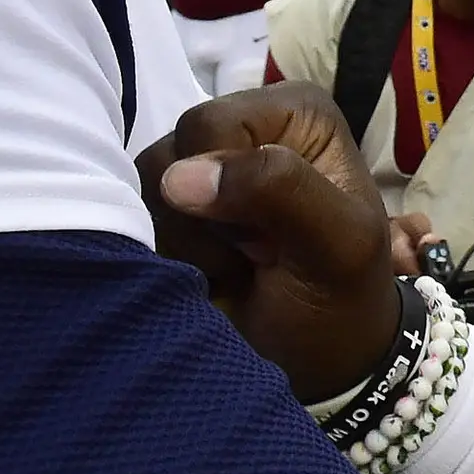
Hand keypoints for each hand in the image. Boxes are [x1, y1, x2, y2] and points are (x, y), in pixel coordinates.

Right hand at [147, 84, 402, 398]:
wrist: (320, 361)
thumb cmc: (339, 299)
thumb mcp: (337, 245)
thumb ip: (279, 190)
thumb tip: (182, 176)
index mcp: (294, 112)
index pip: (209, 125)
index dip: (228, 187)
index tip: (274, 234)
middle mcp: (243, 126)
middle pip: (168, 157)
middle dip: (205, 222)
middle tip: (256, 255)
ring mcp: (202, 168)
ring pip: (144, 193)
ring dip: (187, 247)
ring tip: (236, 267)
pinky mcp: (170, 210)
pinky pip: (133, 225)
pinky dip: (170, 261)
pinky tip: (210, 276)